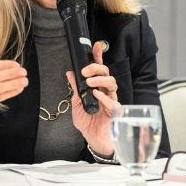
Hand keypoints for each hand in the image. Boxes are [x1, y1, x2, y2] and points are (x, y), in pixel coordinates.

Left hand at [66, 41, 119, 155]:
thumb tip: (70, 73)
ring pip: (111, 83)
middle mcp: (105, 91)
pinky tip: (96, 94)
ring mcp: (111, 100)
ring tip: (89, 83)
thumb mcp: (77, 103)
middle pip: (106, 73)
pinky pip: (112, 101)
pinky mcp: (115, 111)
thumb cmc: (88, 123)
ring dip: (99, 80)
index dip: (98, 57)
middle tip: (85, 71)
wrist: (93, 139)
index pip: (99, 69)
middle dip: (95, 68)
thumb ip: (75, 88)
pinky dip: (103, 96)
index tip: (95, 46)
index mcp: (97, 87)